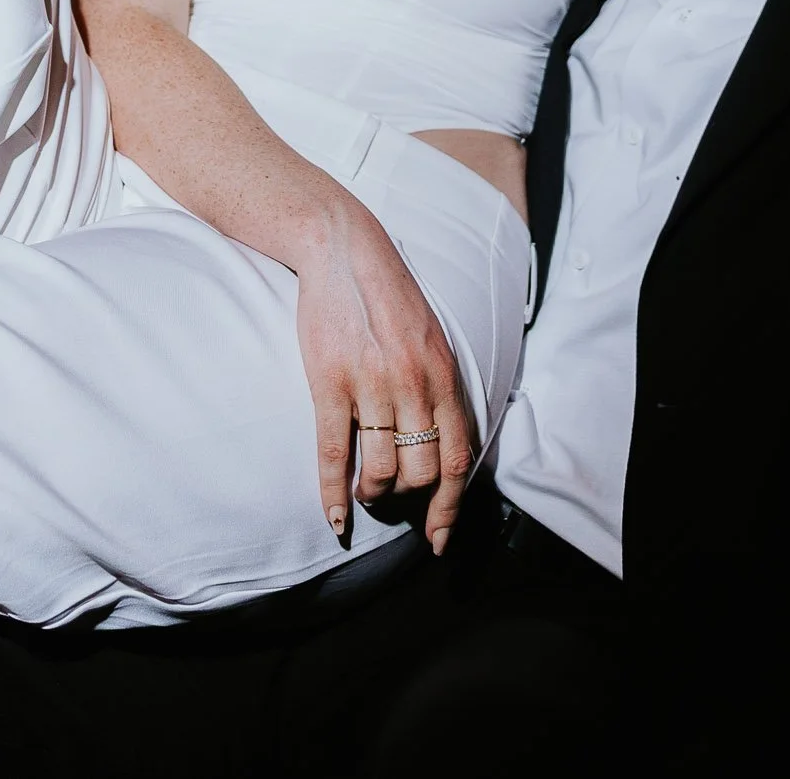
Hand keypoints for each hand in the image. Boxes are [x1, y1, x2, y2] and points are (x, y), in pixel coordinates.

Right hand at [292, 206, 474, 553]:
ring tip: (367, 492)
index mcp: (445, 375)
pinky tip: (336, 519)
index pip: (458, 457)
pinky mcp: (331, 384)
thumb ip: (442, 386)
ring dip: (374, 493)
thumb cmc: (390, 296)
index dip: (450, 505)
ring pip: (381, 469)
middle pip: (421, 471)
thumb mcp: (433, 338)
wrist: (345, 251)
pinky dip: (334, 495)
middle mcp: (415, 385)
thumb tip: (447, 438)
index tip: (439, 538)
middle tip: (394, 500)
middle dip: (409, 499)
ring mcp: (373, 386)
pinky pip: (336, 454)